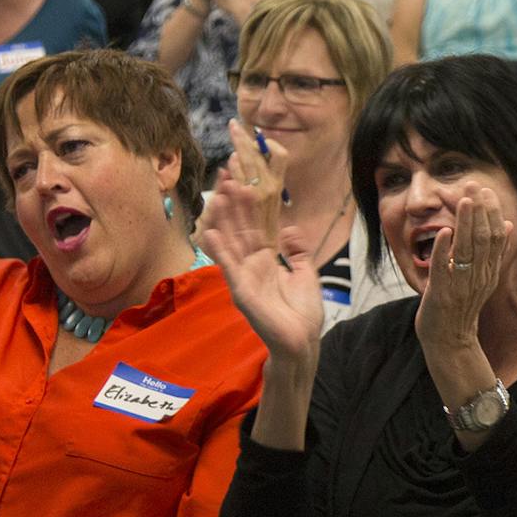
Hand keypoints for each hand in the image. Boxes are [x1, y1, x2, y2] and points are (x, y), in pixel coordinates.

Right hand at [196, 157, 322, 363]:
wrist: (301, 341)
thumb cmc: (302, 312)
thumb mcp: (306, 273)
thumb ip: (298, 251)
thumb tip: (288, 229)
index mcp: (265, 260)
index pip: (253, 226)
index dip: (248, 204)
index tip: (242, 180)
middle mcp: (250, 265)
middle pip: (238, 228)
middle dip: (232, 203)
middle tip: (226, 175)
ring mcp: (243, 277)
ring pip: (230, 242)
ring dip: (223, 219)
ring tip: (218, 194)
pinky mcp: (240, 290)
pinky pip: (228, 267)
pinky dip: (219, 250)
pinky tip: (210, 232)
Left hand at [414, 187, 513, 354]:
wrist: (451, 341)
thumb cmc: (462, 307)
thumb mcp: (483, 277)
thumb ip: (494, 252)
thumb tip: (507, 224)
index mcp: (489, 271)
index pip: (497, 238)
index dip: (492, 213)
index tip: (486, 192)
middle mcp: (479, 276)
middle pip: (484, 239)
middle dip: (480, 211)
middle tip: (474, 186)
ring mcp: (461, 285)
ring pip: (467, 250)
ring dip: (466, 224)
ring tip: (464, 200)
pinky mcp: (441, 293)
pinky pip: (444, 269)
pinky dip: (444, 249)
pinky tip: (444, 231)